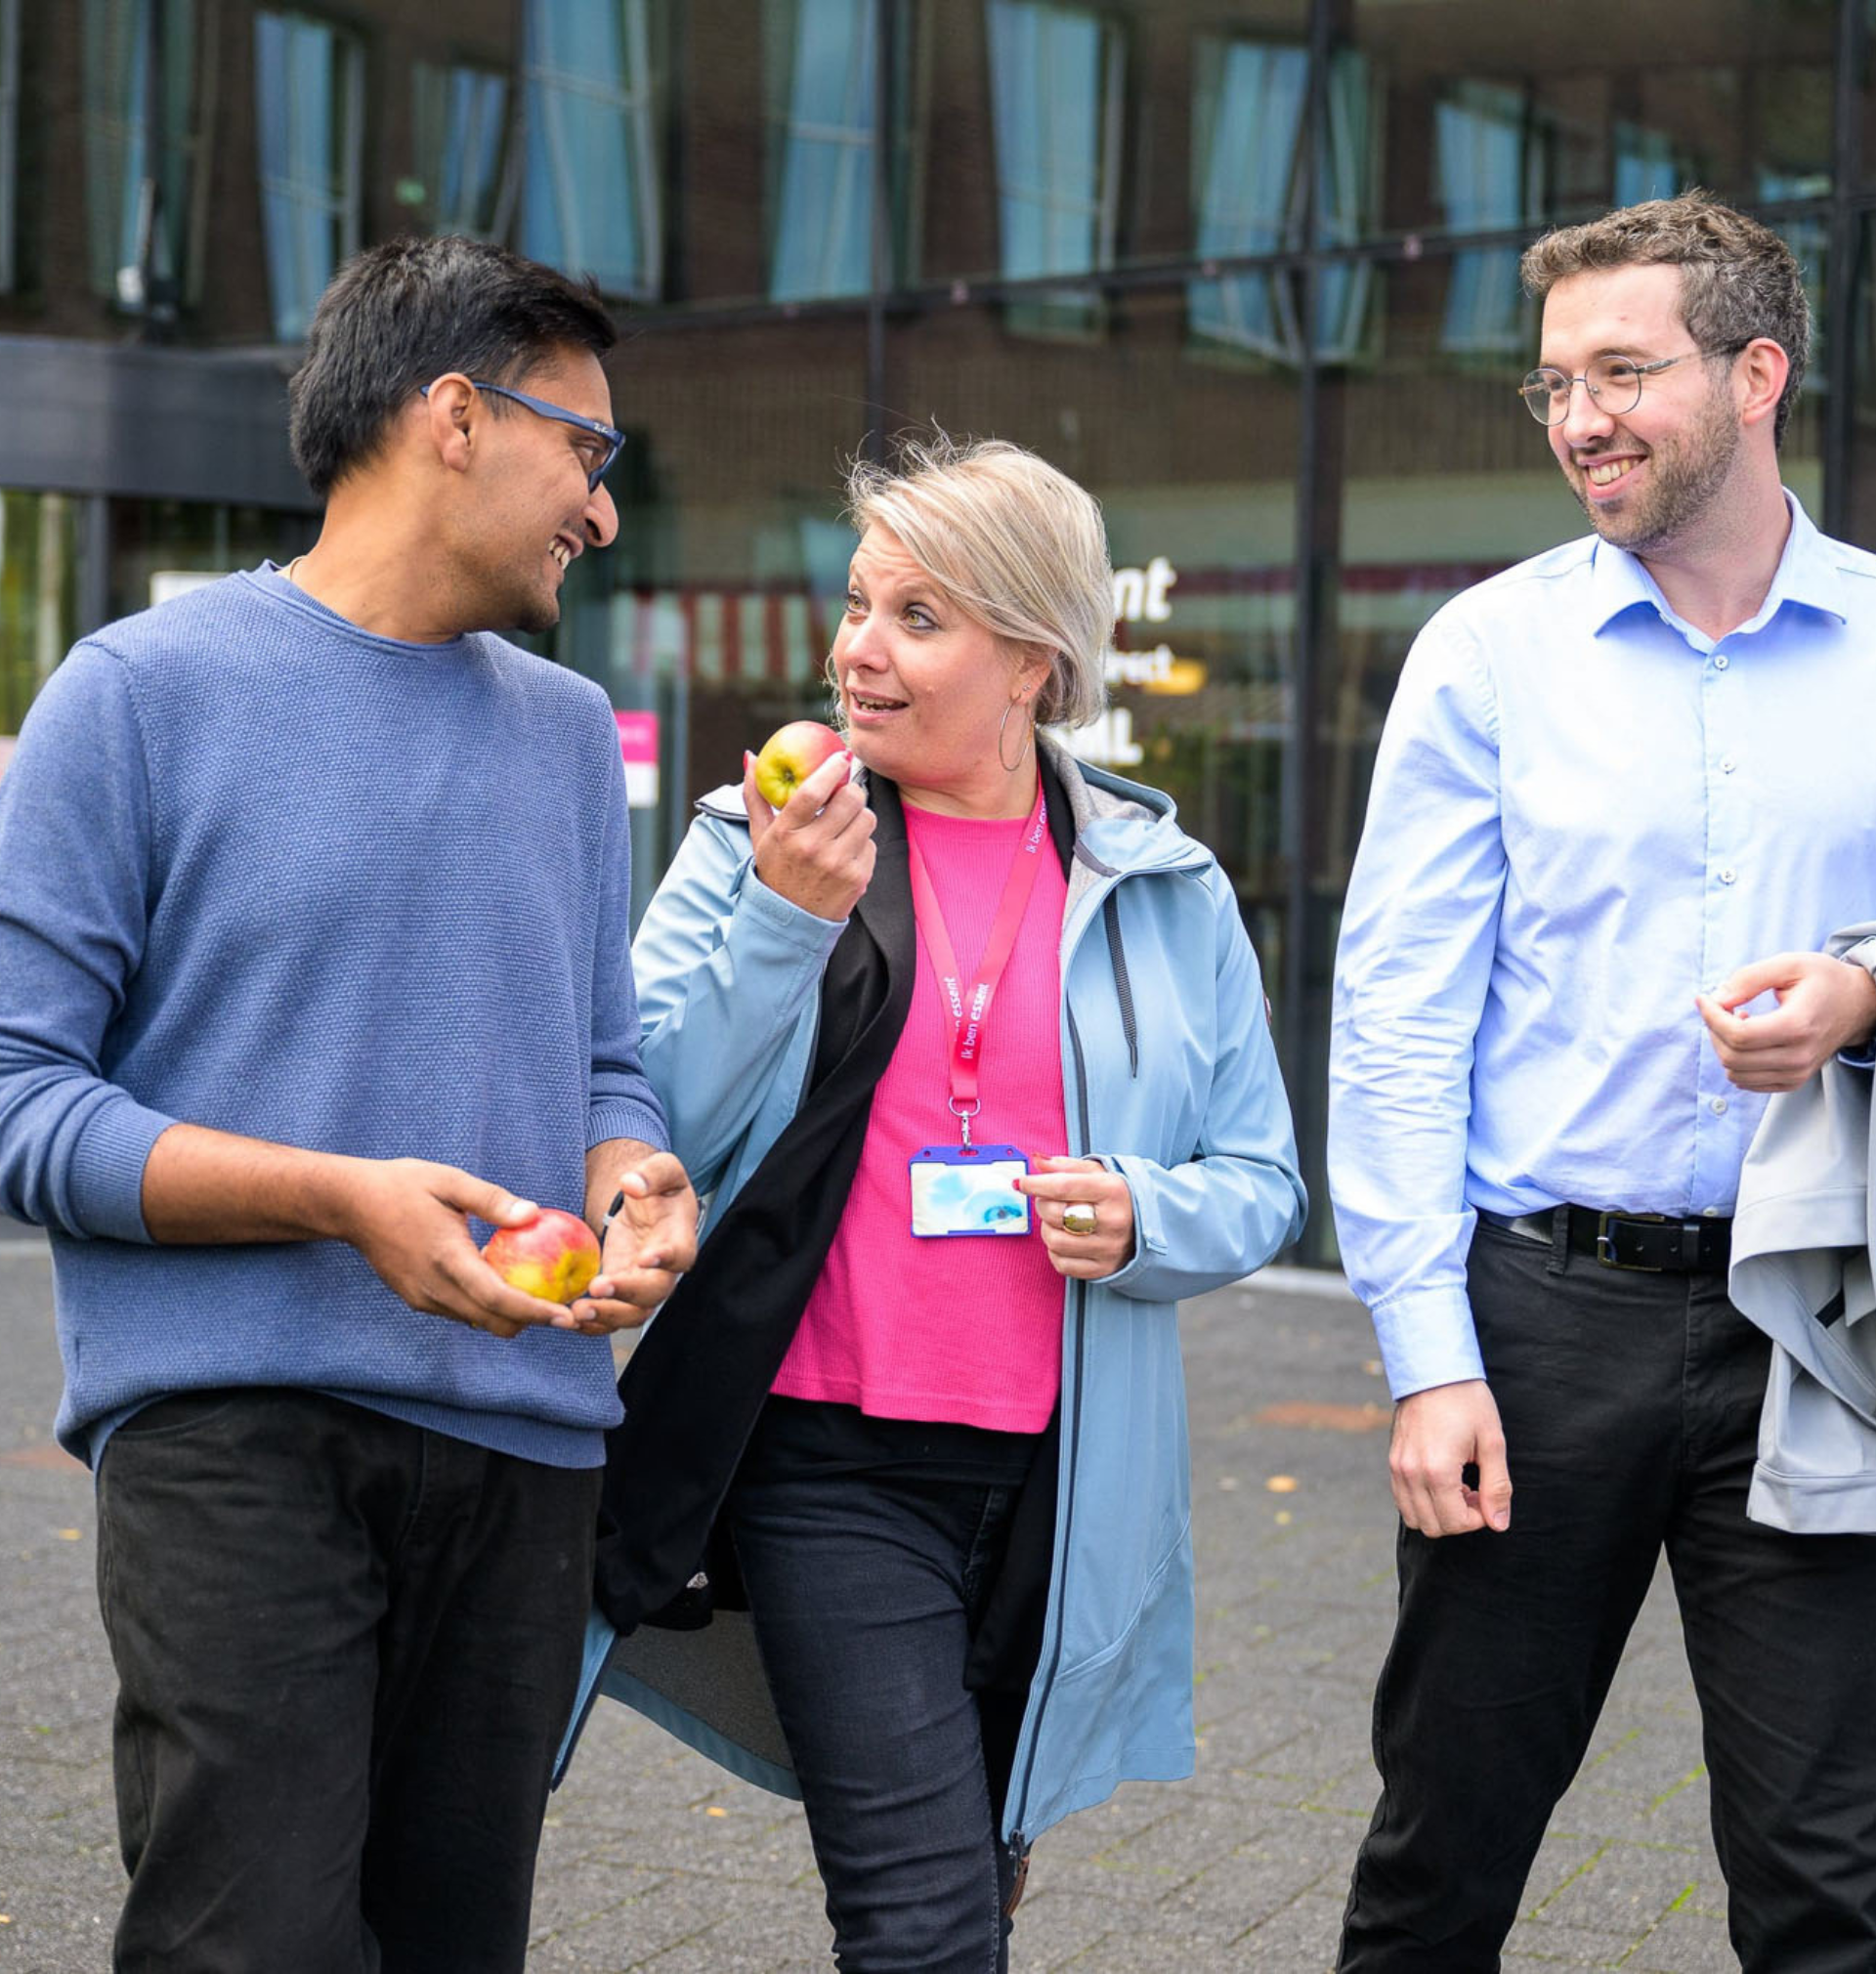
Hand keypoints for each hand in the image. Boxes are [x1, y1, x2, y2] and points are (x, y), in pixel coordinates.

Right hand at [335, 1158, 581, 1339]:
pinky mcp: (415, 1299)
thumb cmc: (403, 1186)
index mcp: (447, 1258)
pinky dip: (483, 1305)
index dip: (535, 1312)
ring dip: (506, 1314)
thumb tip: (533, 1213)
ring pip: (476, 1321)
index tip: (565, 1316)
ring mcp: (422, 1298)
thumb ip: (492, 1200)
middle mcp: (434, 1288)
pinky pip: (459, 1312)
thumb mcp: (450, 1181)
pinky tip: (496, 1280)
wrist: (351, 1204)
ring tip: (534, 1292)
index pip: (498, 1299)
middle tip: (560, 1305)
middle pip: (492, 1321)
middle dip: (529, 1320)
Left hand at [567, 1149, 698, 1335]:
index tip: (645, 1258)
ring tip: (577, 1311)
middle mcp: (665, 1270)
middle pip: (654, 1293)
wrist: (647, 1205)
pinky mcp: (620, 1293)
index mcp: (680, 1238)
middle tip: (597, 1288)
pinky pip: (610, 1317)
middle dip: (626, 1295)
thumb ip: (651, 1173)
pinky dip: (592, 1323)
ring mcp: (642, 1285)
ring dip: (606, 1316)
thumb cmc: (658, 1187)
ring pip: (633, 1313)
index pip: (681, 1255)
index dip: (667, 1259)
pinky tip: (568, 1319)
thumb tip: (631, 1183)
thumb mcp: (663, 1168)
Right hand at [745, 747, 874, 921]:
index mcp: (786, 833)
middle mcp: (813, 848)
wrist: (790, 921)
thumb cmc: (776, 870)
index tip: (841, 756)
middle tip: (844, 796)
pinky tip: (845, 854)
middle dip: (851, 792)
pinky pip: (872, 844)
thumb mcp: (760, 836)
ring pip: (867, 818)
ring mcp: (838, 864)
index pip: (812, 791)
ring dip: (858, 818)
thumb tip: (751, 757)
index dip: (830, 768)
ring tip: (843, 828)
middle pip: (850, 799)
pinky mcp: (858, 878)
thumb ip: (756, 796)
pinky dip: (862, 844)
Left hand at [1015, 1155, 1135, 1278]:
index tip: (1021, 1182)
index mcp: (1113, 1191)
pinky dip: (1055, 1251)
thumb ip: (1065, 1166)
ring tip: (1058, 1220)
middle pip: (1056, 1214)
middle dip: (1042, 1204)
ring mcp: (1109, 1248)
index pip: (1063, 1186)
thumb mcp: (1098, 1173)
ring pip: (1055, 1242)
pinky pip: (1062, 1264)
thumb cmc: (1117, 1196)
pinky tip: (1066, 1239)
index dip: (1035, 1184)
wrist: (1147, 1224)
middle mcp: (1114, 1221)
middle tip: (1048, 1199)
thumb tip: (1036, 1160)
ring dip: (1047, 1229)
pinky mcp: (1103, 1269)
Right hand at [1388, 1379, 1510, 1535]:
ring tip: (1457, 1488)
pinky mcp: (1393, 1460)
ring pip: (1414, 1517)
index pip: (1455, 1522)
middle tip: (1476, 1494)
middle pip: (1433, 1526)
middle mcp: (1411, 1472)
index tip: (1487, 1498)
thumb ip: (1497, 1486)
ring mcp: (1397, 1467)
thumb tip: (1499, 1522)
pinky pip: (1402, 1499)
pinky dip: (1423, 1502)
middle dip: (1459, 1518)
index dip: (1478, 1519)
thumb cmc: (1466, 1400)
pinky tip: (1441, 1480)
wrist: (1433, 1369)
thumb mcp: (1492, 1442)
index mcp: (1437, 1469)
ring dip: (1439, 1513)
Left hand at [1696, 951, 1875, 1091]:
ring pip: (1735, 1073)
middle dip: (1713, 1030)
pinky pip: (1747, 1082)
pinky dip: (1735, 1062)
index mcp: (1798, 1026)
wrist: (1858, 1005)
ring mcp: (1797, 1073)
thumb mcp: (1789, 964)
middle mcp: (1799, 1057)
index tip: (1704, 999)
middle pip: (1732, 1057)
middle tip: (1721, 1007)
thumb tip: (1716, 998)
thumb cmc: (1824, 981)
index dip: (1711, 1017)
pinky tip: (1747, 1039)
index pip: (1738, 1036)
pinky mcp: (1793, 1082)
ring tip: (1738, 1021)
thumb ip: (1749, 978)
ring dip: (1723, 1046)